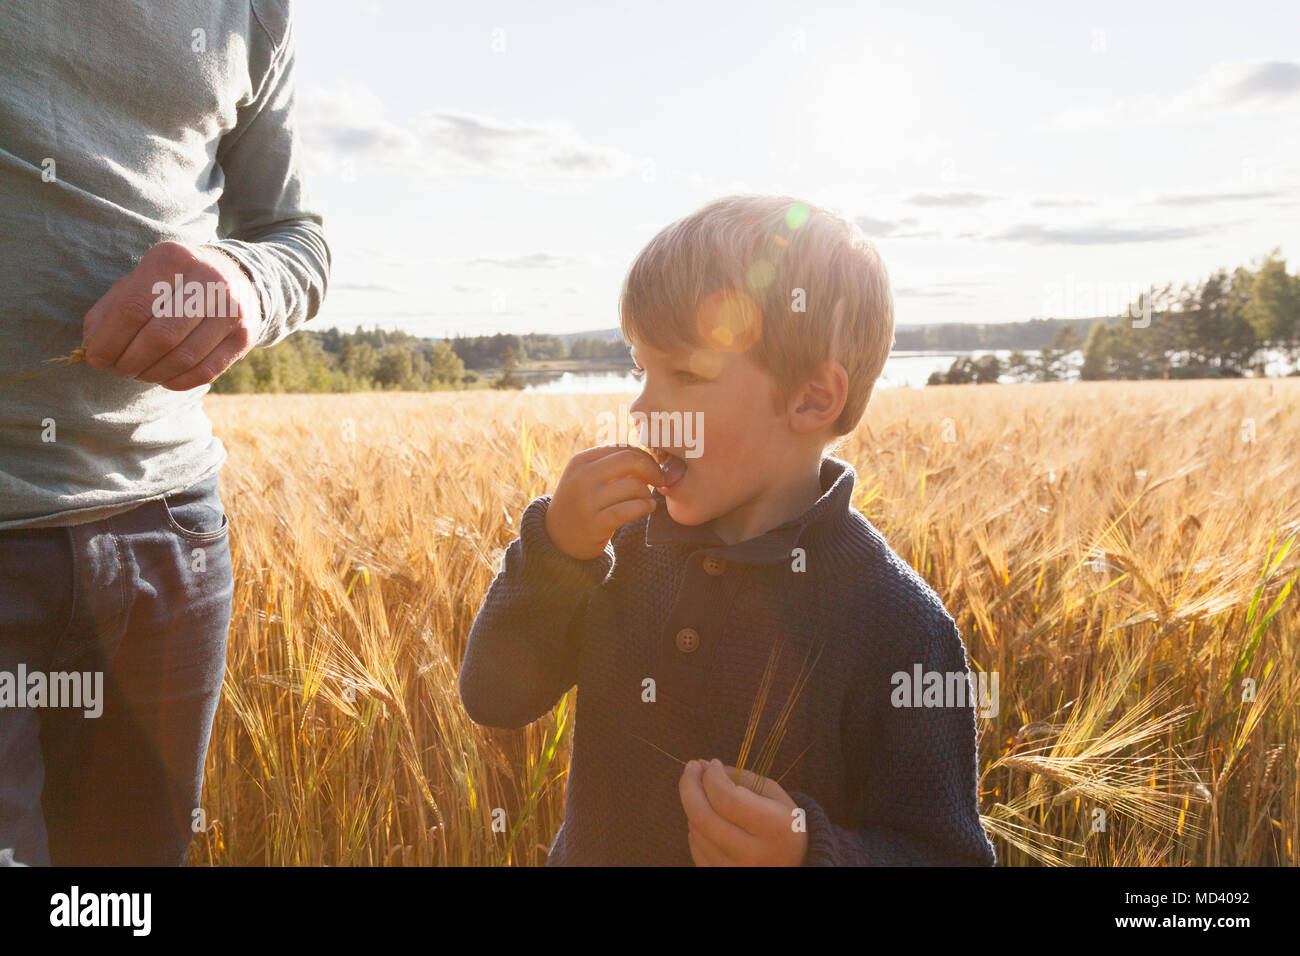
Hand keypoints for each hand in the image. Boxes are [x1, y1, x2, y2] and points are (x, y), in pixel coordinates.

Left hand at [81, 240, 261, 389]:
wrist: (237, 277)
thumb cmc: (174, 282)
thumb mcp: (140, 279)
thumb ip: (111, 308)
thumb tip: (92, 346)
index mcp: (173, 258)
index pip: (134, 308)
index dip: (110, 340)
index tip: (96, 358)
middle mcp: (208, 280)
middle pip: (160, 337)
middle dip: (130, 361)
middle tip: (117, 369)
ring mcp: (232, 309)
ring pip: (183, 358)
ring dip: (151, 374)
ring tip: (137, 372)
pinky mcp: (245, 335)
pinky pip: (205, 371)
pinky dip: (177, 381)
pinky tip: (162, 377)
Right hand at [544, 444, 661, 559]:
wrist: (557, 538)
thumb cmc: (581, 503)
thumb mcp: (586, 477)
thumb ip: (610, 464)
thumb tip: (648, 457)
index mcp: (581, 461)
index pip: (622, 448)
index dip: (644, 456)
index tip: (652, 468)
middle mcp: (582, 478)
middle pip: (630, 461)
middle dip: (652, 469)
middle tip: (659, 479)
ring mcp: (587, 501)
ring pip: (633, 486)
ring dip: (647, 493)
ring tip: (647, 499)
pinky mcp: (595, 524)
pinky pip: (630, 510)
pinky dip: (645, 507)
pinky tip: (648, 508)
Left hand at [678, 758, 807, 865]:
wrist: (791, 864)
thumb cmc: (782, 823)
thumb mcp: (773, 795)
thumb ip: (740, 777)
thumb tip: (704, 765)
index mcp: (774, 828)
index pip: (728, 800)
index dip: (712, 778)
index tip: (710, 763)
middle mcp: (753, 854)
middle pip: (704, 817)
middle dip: (690, 787)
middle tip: (691, 767)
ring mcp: (734, 870)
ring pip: (696, 830)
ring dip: (694, 805)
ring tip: (705, 793)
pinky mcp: (719, 876)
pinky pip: (695, 847)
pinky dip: (696, 827)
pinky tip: (709, 818)